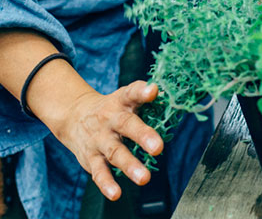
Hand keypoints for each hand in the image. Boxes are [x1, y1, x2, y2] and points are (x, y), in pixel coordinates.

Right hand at [51, 81, 163, 200]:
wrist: (73, 115)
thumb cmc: (111, 107)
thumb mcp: (124, 97)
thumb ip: (143, 96)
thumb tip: (166, 93)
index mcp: (120, 101)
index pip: (131, 93)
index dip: (142, 91)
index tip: (153, 91)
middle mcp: (109, 119)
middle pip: (126, 125)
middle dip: (142, 136)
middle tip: (158, 148)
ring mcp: (99, 139)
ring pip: (114, 152)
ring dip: (130, 166)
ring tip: (144, 178)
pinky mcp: (90, 158)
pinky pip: (99, 171)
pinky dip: (106, 183)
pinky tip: (116, 194)